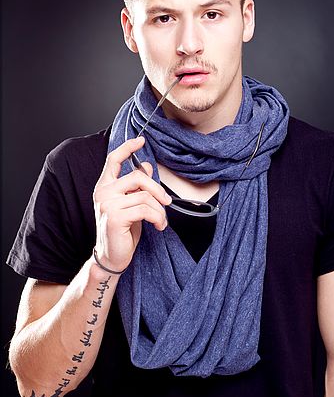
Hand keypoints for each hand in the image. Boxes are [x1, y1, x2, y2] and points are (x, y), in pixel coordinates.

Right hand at [92, 136, 171, 271]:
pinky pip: (145, 209)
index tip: (141, 140)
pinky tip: (158, 226)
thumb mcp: (132, 204)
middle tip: (167, 203)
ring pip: (145, 196)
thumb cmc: (123, 231)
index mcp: (105, 186)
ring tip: (161, 221)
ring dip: (159, 210)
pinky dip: (157, 218)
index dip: (127, 147)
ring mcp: (107, 204)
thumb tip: (146, 165)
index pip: (113, 160)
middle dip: (157, 190)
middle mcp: (103, 192)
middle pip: (138, 177)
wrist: (113, 256)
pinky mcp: (115, 217)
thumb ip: (136, 186)